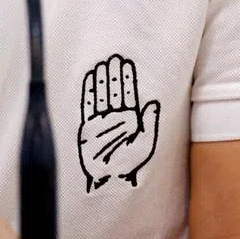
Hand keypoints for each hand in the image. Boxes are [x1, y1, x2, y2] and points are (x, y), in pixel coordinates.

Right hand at [78, 54, 159, 190]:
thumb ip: (149, 123)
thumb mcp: (145, 144)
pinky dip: (89, 91)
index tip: (126, 63)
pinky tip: (91, 77)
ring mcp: (100, 121)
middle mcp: (114, 118)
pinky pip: (88, 105)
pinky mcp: (86, 126)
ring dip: (103, 79)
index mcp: (129, 120)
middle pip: (114, 91)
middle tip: (115, 57)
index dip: (126, 78)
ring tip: (104, 63)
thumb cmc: (129, 164)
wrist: (109, 181)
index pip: (127, 94)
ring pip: (102, 94)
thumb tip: (152, 103)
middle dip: (114, 74)